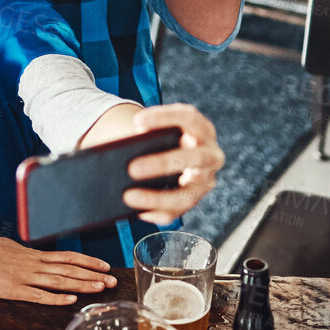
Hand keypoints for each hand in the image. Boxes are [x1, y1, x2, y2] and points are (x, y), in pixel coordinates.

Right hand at [0, 232, 118, 305]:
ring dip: (81, 284)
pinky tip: (70, 299)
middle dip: (92, 275)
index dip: (87, 261)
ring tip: (99, 288)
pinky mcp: (12, 290)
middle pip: (68, 268)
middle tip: (112, 280)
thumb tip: (32, 254)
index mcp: (32, 254)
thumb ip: (23, 253)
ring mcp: (23, 277)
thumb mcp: (8, 247)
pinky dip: (55, 297)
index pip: (67, 256)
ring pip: (58, 281)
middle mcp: (32, 264)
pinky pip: (38, 294)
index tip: (104, 265)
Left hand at [121, 104, 224, 224]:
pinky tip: (137, 212)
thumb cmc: (164, 138)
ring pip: (186, 194)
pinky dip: (156, 212)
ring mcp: (205, 181)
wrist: (177, 154)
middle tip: (132, 168)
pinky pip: (177, 212)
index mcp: (202, 129)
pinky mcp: (194, 199)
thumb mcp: (162, 132)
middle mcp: (211, 155)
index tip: (136, 122)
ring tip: (128, 196)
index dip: (164, 118)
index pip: (189, 118)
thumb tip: (118, 152)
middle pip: (193, 158)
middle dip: (162, 164)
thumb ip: (148, 136)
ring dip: (156, 197)